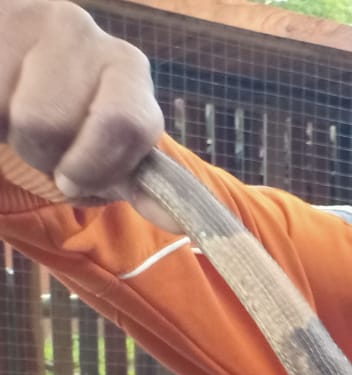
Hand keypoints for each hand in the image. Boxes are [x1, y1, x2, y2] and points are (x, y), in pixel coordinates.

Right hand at [0, 0, 172, 227]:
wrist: (14, 62)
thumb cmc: (70, 115)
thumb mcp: (111, 147)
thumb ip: (138, 182)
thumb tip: (177, 220)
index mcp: (126, 67)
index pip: (124, 124)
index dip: (94, 166)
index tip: (74, 180)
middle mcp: (81, 32)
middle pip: (55, 126)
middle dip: (45, 154)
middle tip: (43, 143)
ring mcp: (29, 21)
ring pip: (21, 119)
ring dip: (13, 137)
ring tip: (17, 119)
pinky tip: (1, 105)